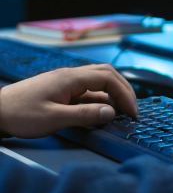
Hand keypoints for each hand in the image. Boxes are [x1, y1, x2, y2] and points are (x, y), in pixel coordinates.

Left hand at [0, 64, 137, 138]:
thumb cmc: (20, 114)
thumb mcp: (53, 118)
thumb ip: (84, 115)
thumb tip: (111, 113)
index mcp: (71, 78)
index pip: (108, 78)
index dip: (124, 94)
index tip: (132, 111)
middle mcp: (71, 75)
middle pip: (107, 74)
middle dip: (123, 89)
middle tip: (132, 108)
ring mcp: (66, 81)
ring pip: (98, 79)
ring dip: (112, 92)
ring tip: (120, 109)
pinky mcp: (60, 89)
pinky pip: (87, 89)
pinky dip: (99, 97)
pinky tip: (100, 110)